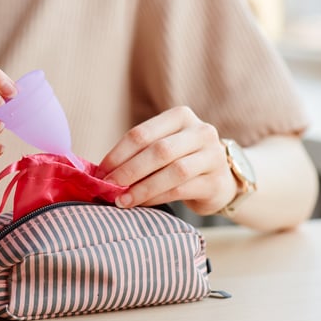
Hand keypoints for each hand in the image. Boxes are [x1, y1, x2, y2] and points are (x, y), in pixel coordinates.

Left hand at [98, 106, 236, 214]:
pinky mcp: (216, 182)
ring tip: (122, 200)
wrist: (220, 181)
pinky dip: (157, 198)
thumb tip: (102, 172)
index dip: (118, 154)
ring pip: (173, 171)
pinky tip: (142, 203)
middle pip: (158, 151)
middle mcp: (200, 132)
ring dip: (142, 188)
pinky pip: (181, 190)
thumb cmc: (182, 160)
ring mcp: (212, 156)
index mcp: (180, 116)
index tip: (100, 172)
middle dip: (129, 171)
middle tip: (108, 187)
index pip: (142, 133)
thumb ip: (139, 153)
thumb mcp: (164, 146)